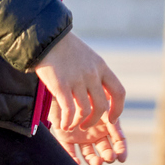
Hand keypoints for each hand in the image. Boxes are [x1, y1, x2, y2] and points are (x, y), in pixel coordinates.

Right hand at [34, 32, 127, 164]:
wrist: (45, 38)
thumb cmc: (64, 49)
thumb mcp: (87, 58)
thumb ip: (95, 74)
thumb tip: (100, 93)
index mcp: (101, 67)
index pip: (119, 92)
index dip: (117, 109)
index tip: (110, 119)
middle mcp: (92, 74)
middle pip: (102, 106)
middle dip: (95, 121)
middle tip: (85, 125)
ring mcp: (77, 80)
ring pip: (86, 111)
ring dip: (80, 123)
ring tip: (72, 125)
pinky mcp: (61, 86)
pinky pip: (70, 111)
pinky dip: (68, 122)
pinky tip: (64, 125)